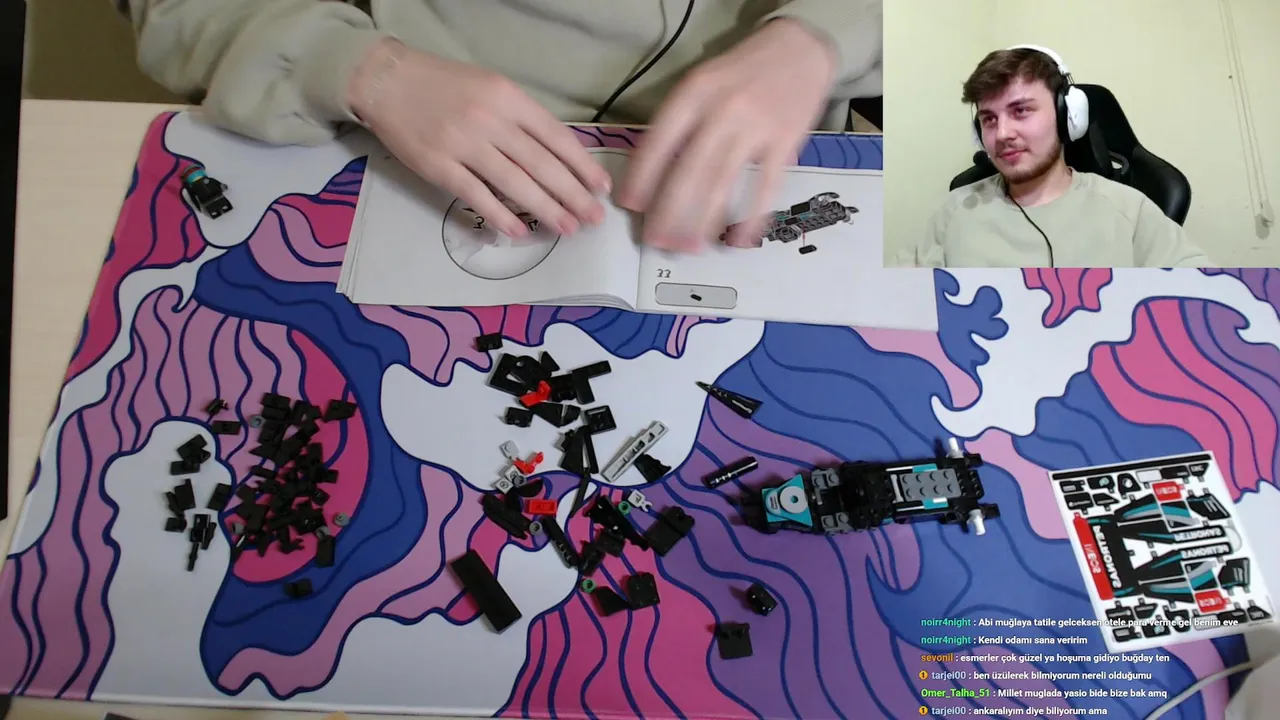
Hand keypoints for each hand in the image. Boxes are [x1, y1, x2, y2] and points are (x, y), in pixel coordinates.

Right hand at [348, 39, 610, 237]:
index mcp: (509, 98)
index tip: (600, 187)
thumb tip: (558, 154)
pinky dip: (500, 216)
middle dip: (573, 195)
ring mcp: (464, 144)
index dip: (581, 165)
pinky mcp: (438, 166)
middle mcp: (491, 120)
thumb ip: (522, 117)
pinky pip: (476, 195)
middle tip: (594, 218)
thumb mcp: (491, 86)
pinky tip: (520, 231)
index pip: (556, 136)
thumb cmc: (445, 85)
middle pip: (542, 165)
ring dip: (546, 210)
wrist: (388, 81)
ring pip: (515, 184)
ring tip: (567, 228)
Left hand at [617, 19, 836, 250]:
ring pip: (721, 183)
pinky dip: (751, 218)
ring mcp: (755, 128)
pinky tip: (738, 240)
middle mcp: (722, 110)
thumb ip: (680, 121)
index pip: (659, 142)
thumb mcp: (702, 81)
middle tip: (656, 240)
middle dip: (669, 211)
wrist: (801, 48)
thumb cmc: (742, 70)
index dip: (642, 177)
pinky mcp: (785, 143)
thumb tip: (653, 173)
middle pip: (688, 171)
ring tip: (688, 246)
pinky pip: (765, 187)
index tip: (630, 205)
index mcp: (694, 93)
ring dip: (702, 220)